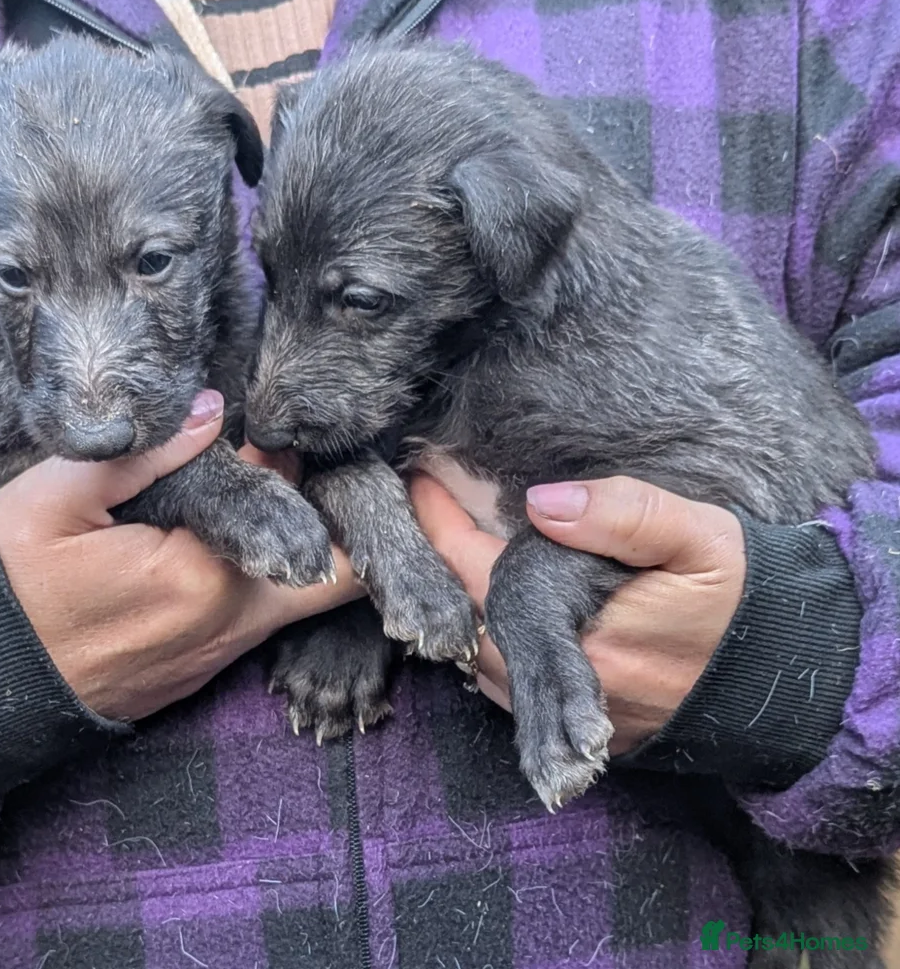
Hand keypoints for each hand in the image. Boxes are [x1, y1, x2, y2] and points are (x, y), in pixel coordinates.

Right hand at [0, 389, 361, 720]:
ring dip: (306, 544)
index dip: (333, 483)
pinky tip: (248, 534)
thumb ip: (142, 453)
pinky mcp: (206, 666)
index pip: (316, 529)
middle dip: (341, 521)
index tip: (319, 441)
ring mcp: (222, 652)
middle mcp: (232, 623)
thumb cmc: (7, 585)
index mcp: (206, 577)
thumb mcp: (55, 501)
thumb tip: (211, 409)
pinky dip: (272, 574)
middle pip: (337, 574)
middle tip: (327, 470)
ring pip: (303, 595)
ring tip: (282, 487)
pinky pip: (264, 614)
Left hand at [410, 474, 744, 753]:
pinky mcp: (584, 727)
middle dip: (439, 567)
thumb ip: (623, 514)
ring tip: (453, 551)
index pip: (478, 574)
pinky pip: (511, 686)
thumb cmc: (744, 600)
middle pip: (467, 621)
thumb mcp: (699, 538)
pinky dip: (491, 641)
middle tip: (430, 510)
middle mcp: (567, 684)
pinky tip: (494, 605)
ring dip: (462, 607)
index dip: (440, 525)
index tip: (419, 481)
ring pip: (481, 659)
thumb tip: (543, 502)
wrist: (790, 680)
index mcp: (585, 634)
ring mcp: (573, 713)